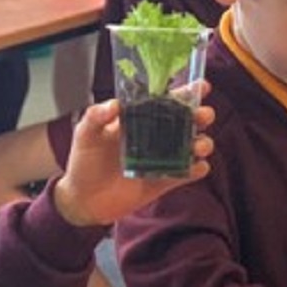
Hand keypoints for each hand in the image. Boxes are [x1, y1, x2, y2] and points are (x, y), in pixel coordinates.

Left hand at [52, 95, 215, 226]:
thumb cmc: (83, 163)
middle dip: (201, 116)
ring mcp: (164, 158)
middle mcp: (156, 135)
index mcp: (140, 118)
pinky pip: (190, 173)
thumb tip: (114, 105)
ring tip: (198, 146)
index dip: (186, 92)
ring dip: (203, 143)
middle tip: (202, 116)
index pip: (166, 100)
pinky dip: (198, 169)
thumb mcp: (85, 135)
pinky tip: (195, 167)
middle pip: (188, 120)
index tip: (201, 86)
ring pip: (194, 145)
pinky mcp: (167, 180)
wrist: (84, 200)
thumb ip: (95, 116)